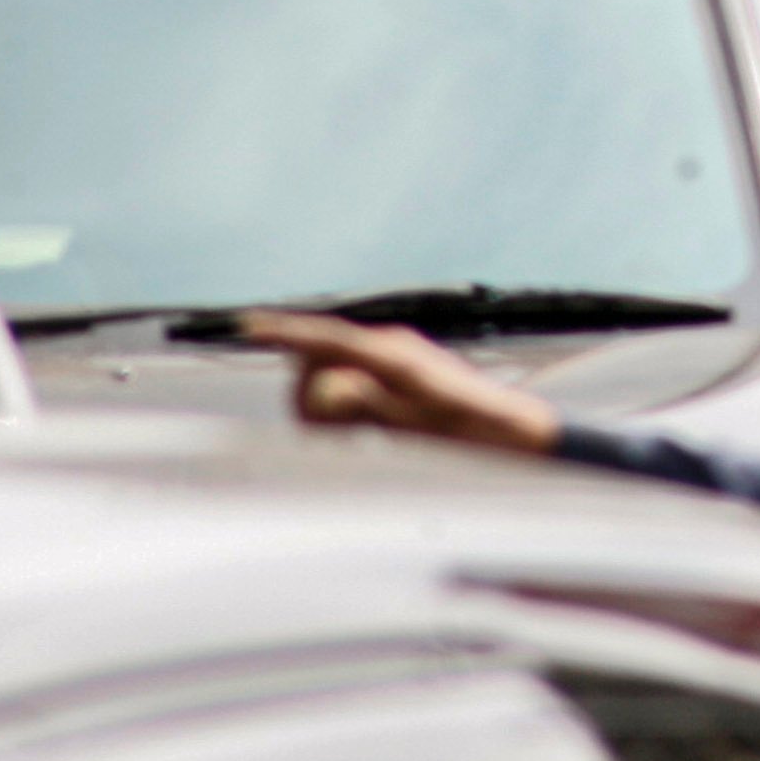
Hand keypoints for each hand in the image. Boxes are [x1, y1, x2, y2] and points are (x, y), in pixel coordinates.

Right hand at [239, 311, 562, 452]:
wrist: (511, 431)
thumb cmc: (470, 435)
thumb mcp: (419, 428)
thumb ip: (370, 407)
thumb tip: (329, 389)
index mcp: (396, 355)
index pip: (328, 337)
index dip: (285, 332)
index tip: (248, 324)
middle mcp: (392, 346)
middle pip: (320, 356)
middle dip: (309, 393)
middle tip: (334, 436)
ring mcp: (394, 355)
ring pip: (332, 367)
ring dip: (328, 402)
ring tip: (362, 436)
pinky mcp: (396, 368)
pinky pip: (351, 374)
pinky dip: (344, 399)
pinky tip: (369, 426)